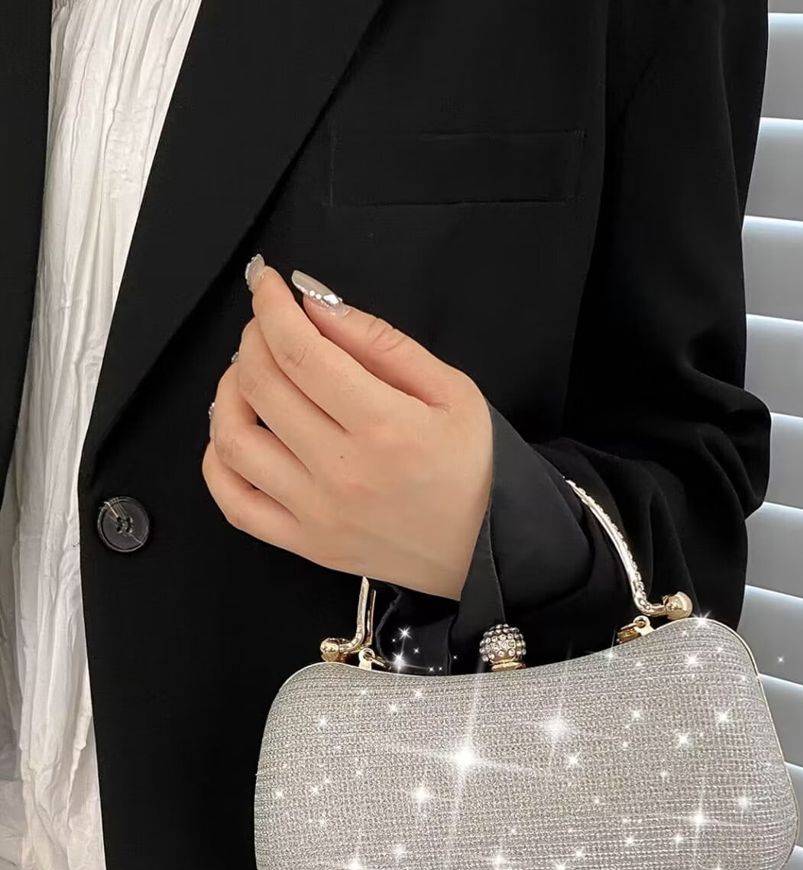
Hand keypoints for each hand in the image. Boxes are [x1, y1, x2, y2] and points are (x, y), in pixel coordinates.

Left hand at [202, 259, 493, 598]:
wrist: (483, 550)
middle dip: (253, 338)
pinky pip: (234, 501)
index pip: (300, 352)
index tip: (266, 284)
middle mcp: (344, 471)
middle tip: (268, 326)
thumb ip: (381, 343)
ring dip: (228, 391)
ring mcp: (317, 513)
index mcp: (385, 427)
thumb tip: (316, 305)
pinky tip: (237, 432)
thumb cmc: (472, 469)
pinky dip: (218, 459)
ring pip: (235, 440)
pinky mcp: (305, 543)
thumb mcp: (452, 391)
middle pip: (261, 385)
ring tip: (250, 376)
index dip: (271, 306)